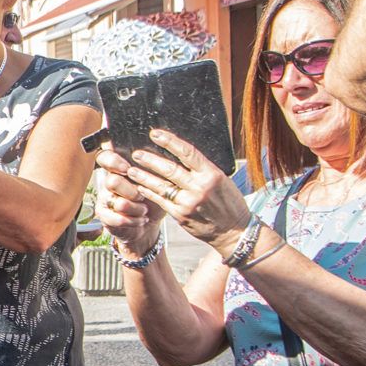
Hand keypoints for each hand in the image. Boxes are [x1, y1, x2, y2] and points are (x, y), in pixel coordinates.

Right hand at [91, 164, 163, 257]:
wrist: (154, 218)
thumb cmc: (158, 193)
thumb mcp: (160, 176)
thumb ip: (156, 162)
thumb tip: (158, 153)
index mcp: (121, 166)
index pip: (105, 157)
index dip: (113, 162)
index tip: (127, 169)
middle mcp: (110, 180)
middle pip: (112, 182)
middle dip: (133, 192)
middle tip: (142, 196)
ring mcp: (105, 198)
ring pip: (119, 203)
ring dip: (137, 209)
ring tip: (144, 210)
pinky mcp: (104, 215)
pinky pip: (116, 219)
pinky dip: (133, 221)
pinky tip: (140, 219)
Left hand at [99, 129, 250, 253]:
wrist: (234, 231)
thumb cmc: (230, 203)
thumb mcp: (222, 180)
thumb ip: (203, 169)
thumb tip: (182, 155)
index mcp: (212, 174)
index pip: (187, 153)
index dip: (169, 141)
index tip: (155, 134)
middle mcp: (199, 187)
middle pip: (170, 169)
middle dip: (150, 160)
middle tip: (136, 153)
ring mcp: (188, 202)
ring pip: (161, 186)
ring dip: (143, 176)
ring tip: (131, 169)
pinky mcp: (180, 215)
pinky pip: (161, 201)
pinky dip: (149, 192)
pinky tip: (140, 186)